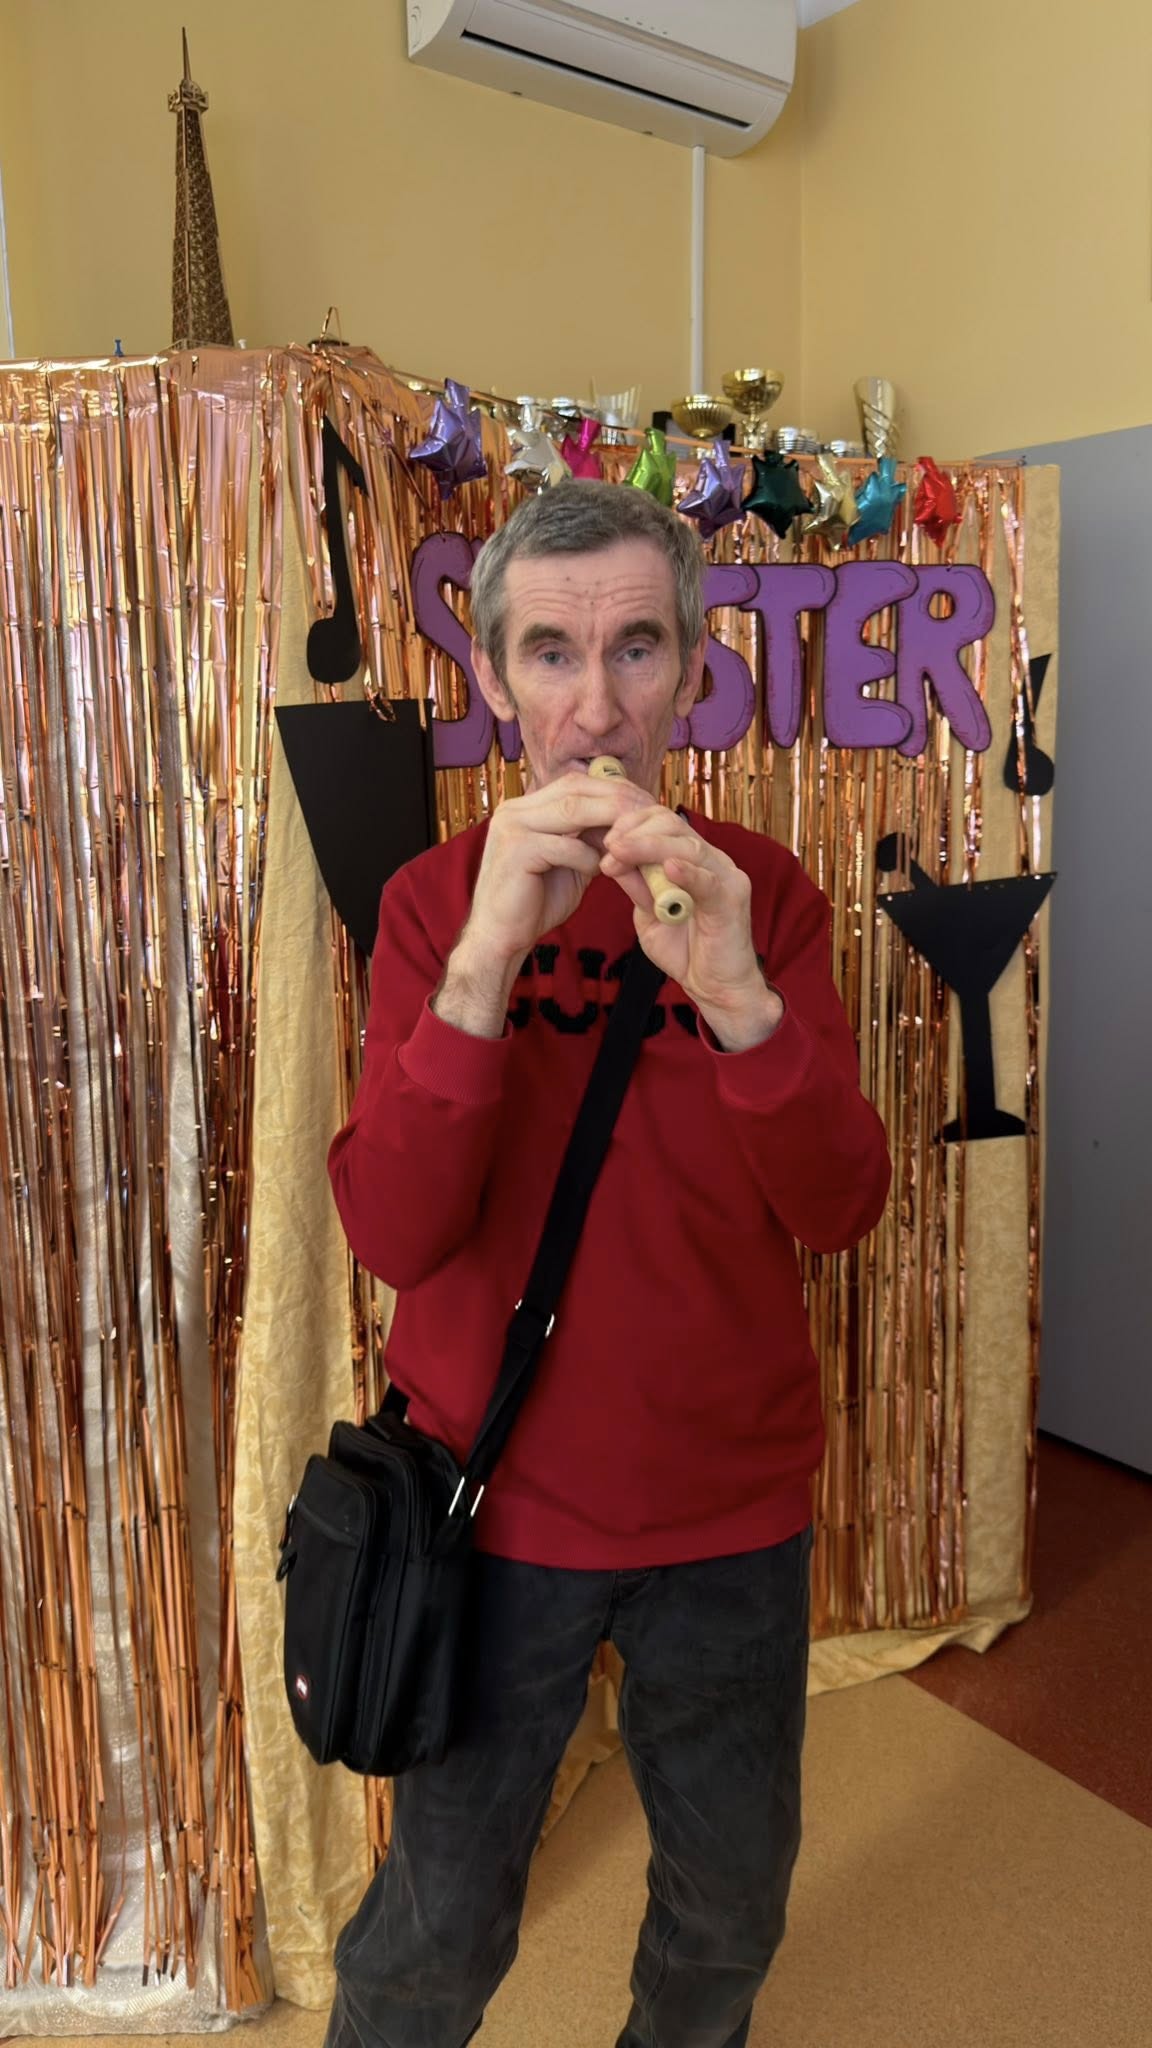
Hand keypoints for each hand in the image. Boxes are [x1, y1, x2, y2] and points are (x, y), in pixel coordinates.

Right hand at [455, 772, 646, 971]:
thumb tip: (627, 822)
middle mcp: (515, 810)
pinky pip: (565, 846)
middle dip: (616, 799)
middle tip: (649, 814)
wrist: (500, 938)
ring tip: (633, 841)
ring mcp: (512, 827)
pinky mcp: (515, 851)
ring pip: (572, 810)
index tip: (644, 803)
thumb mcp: (569, 862)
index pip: (575, 783)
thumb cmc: (535, 902)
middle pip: (575, 788)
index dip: (612, 790)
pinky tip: (598, 874)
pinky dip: (588, 858)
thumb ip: (589, 839)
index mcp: (525, 808)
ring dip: (608, 823)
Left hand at [599, 801, 783, 1049]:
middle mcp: (713, 861)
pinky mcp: (733, 900)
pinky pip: (709, 882)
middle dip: (636, 831)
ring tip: (619, 852)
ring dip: (649, 847)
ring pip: (688, 847)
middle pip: (674, 826)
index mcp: (694, 859)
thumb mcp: (648, 914)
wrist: (715, 988)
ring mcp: (726, 877)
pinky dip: (688, 873)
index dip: (633, 822)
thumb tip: (613, 857)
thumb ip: (636, 886)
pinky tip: (668, 868)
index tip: (605, 837)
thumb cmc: (686, 950)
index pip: (664, 822)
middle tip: (608, 845)